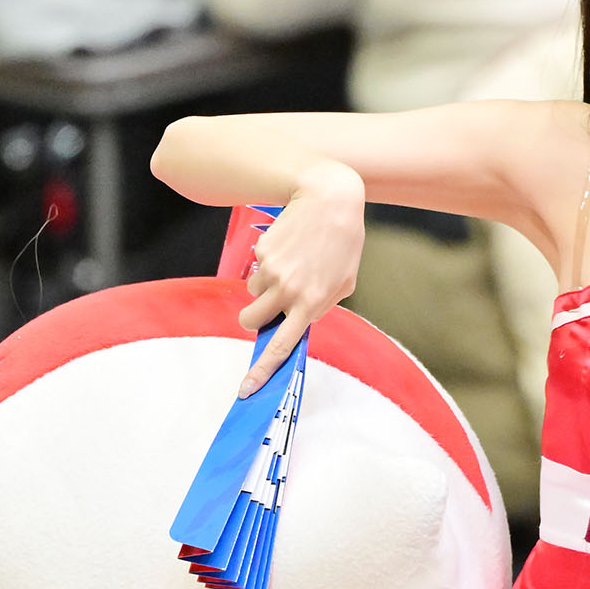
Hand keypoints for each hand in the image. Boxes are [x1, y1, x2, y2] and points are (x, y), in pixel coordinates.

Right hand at [238, 165, 365, 395]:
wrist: (329, 199)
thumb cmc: (343, 243)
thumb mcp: (343, 283)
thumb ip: (320, 306)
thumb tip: (298, 320)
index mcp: (311, 304)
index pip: (281, 347)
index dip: (261, 371)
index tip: (246, 389)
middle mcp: (288, 291)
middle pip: (251, 322)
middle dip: (252, 321)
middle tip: (262, 311)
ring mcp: (272, 271)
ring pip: (252, 293)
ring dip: (265, 287)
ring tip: (291, 265)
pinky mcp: (262, 251)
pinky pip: (257, 268)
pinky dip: (268, 264)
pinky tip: (290, 246)